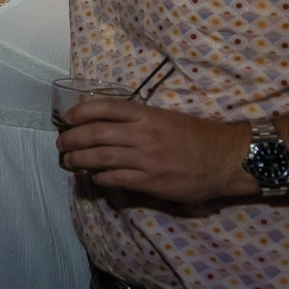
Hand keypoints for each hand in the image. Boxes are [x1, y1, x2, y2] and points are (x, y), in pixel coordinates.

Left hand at [55, 98, 254, 204]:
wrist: (226, 159)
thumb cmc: (197, 136)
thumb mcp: (167, 119)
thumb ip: (139, 121)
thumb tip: (106, 125)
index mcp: (147, 115)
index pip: (106, 107)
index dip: (81, 112)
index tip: (67, 119)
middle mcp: (143, 134)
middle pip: (96, 133)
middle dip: (72, 139)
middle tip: (62, 145)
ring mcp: (146, 159)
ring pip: (101, 157)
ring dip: (79, 160)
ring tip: (69, 162)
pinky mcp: (151, 181)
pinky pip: (116, 179)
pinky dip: (100, 178)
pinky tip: (95, 178)